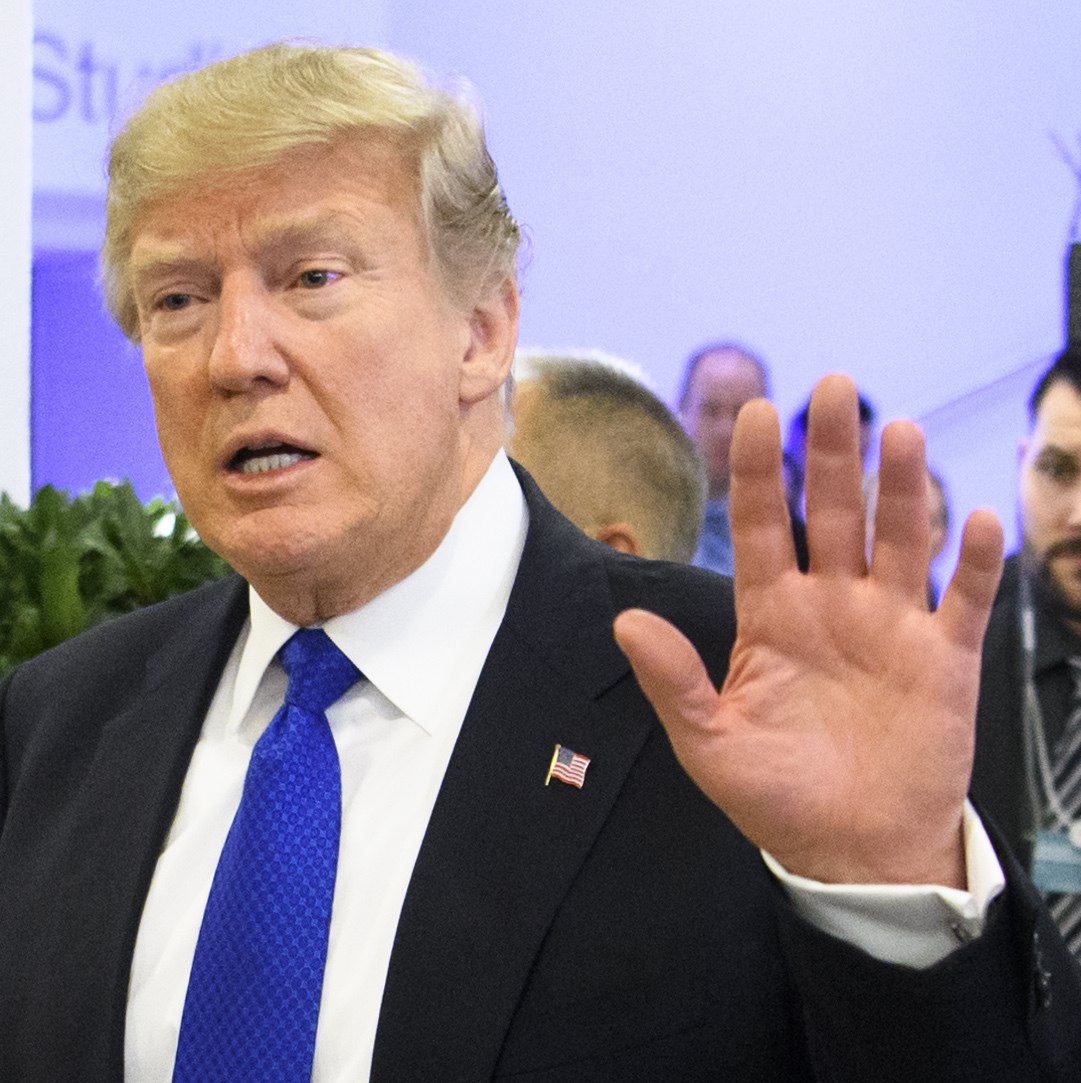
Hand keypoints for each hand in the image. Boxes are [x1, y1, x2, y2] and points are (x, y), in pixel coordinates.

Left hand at [613, 374, 1002, 887]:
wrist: (854, 853)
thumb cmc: (777, 798)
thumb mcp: (710, 743)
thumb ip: (672, 681)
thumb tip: (626, 622)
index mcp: (772, 617)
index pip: (763, 527)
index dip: (759, 470)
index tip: (754, 410)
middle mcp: (832, 607)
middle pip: (832, 513)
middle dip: (831, 452)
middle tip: (833, 386)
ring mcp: (891, 627)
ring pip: (899, 539)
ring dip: (900, 486)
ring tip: (897, 431)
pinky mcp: (944, 658)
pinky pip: (963, 599)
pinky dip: (974, 560)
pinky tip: (974, 517)